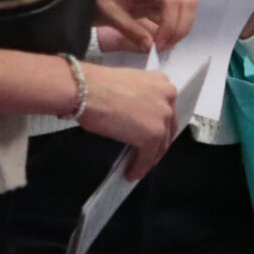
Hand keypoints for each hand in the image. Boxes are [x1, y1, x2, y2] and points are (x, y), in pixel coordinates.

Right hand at [76, 65, 180, 180]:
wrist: (85, 91)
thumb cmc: (96, 86)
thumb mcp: (127, 84)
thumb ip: (139, 98)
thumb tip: (136, 116)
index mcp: (161, 81)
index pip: (166, 108)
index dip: (159, 123)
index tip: (153, 132)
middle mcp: (167, 97)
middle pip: (168, 127)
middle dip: (158, 142)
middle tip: (148, 153)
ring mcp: (162, 116)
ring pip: (160, 145)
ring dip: (149, 158)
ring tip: (138, 165)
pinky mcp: (153, 135)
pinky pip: (148, 157)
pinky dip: (140, 167)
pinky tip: (131, 172)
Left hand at [94, 0, 196, 53]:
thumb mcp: (108, 14)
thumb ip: (130, 29)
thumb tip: (150, 47)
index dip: (170, 23)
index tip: (158, 45)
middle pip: (185, 2)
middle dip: (178, 27)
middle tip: (163, 48)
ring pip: (185, 8)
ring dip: (178, 28)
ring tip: (162, 46)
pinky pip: (176, 14)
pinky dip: (172, 28)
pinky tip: (160, 41)